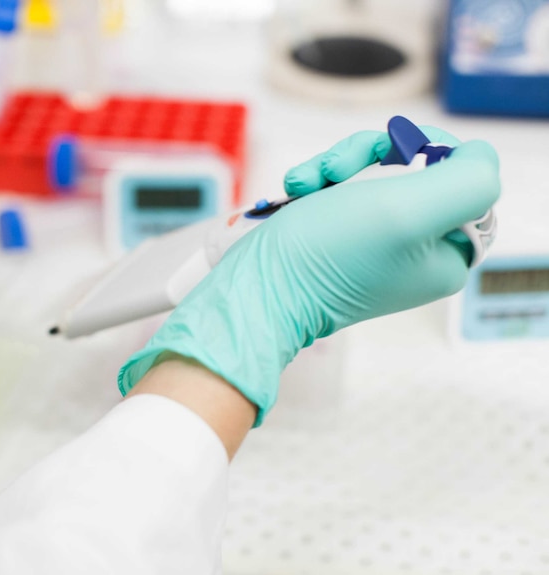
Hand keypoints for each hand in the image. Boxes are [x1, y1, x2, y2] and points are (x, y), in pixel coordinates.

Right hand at [118, 128, 499, 425]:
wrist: (257, 288)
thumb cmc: (326, 257)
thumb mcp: (411, 210)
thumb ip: (469, 179)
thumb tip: (475, 157)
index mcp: (445, 255)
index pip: (465, 182)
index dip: (433, 154)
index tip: (394, 153)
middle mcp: (413, 252)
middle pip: (415, 171)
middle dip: (371, 156)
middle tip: (337, 167)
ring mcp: (372, 245)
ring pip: (372, 174)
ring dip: (335, 165)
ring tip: (304, 181)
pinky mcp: (336, 238)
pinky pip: (339, 190)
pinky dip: (317, 182)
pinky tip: (295, 189)